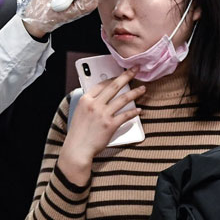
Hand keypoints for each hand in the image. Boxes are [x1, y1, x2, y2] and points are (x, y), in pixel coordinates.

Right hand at [58, 68, 145, 184]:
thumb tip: (102, 99)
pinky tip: (139, 109)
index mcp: (85, 100)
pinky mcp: (110, 125)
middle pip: (114, 86)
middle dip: (126, 76)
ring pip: (123, 99)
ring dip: (134, 92)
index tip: (119, 75)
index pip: (101, 84)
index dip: (112, 78)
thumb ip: (90, 104)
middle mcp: (94, 105)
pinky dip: (133, 112)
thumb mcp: (80, 113)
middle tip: (135, 70)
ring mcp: (103, 114)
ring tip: (142, 89)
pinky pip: (125, 115)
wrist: (77, 149)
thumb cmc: (78, 134)